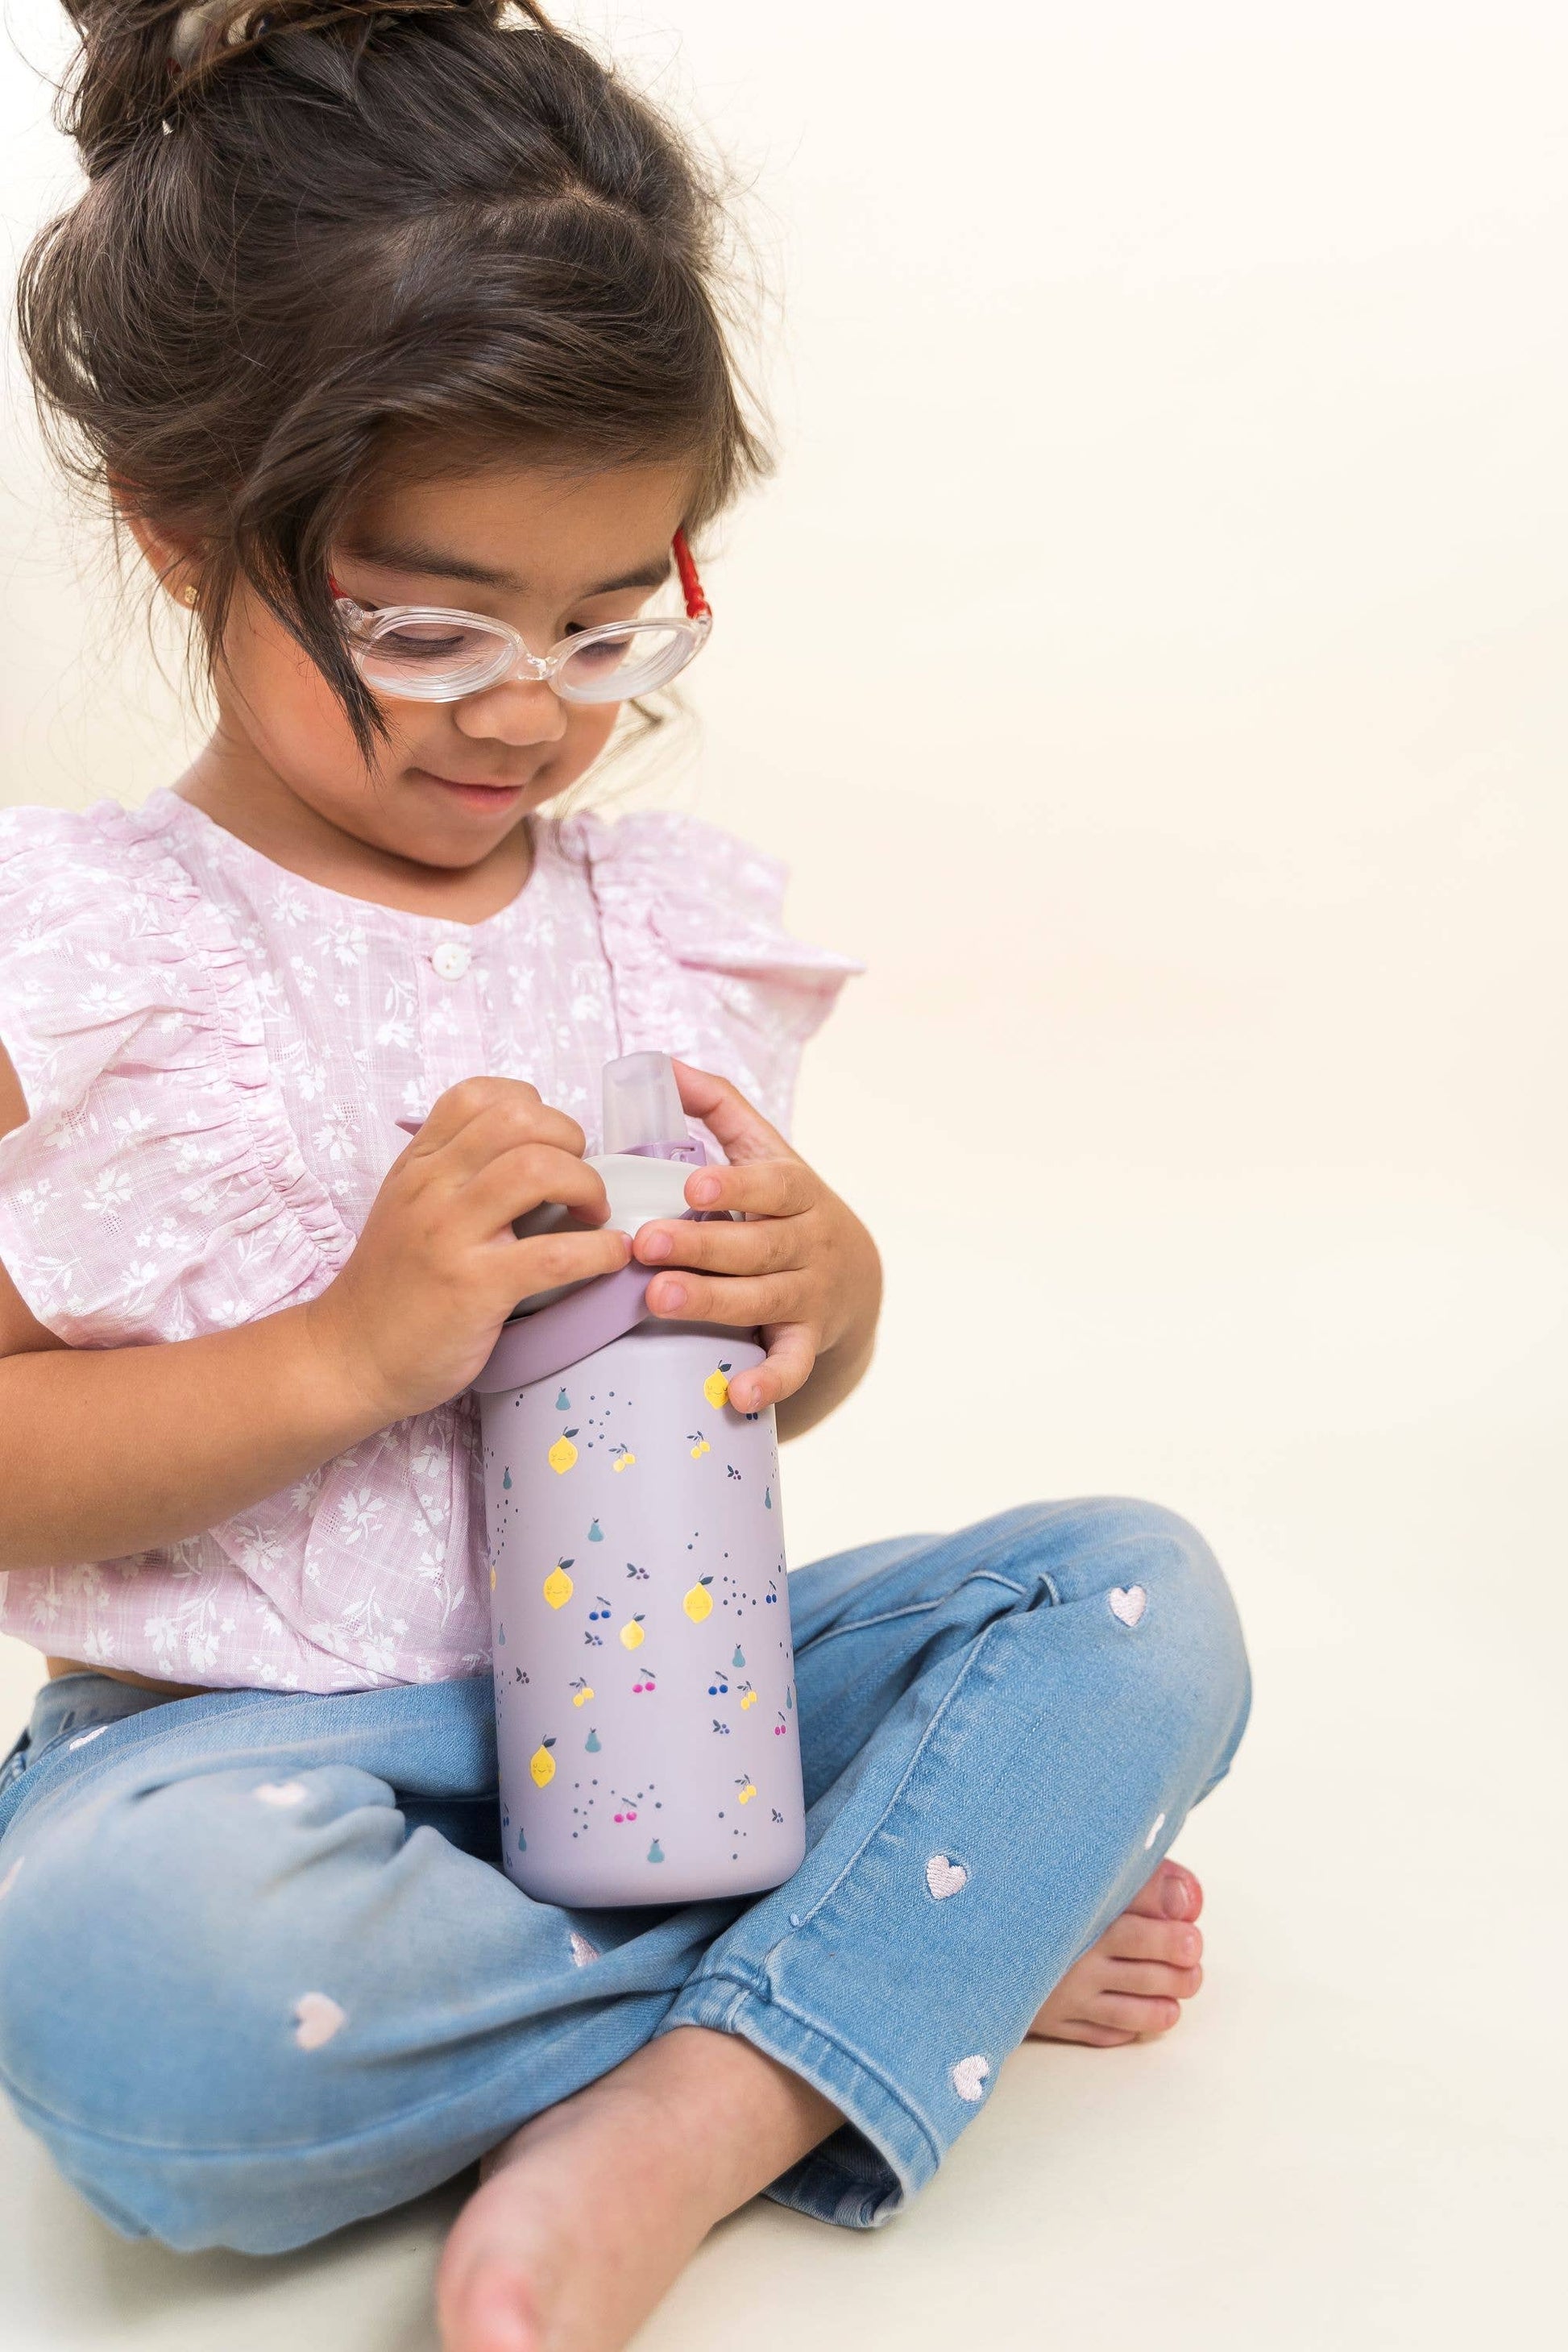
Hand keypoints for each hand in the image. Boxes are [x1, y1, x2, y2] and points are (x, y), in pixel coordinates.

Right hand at [306, 1078, 630, 1424]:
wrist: (349, 1357)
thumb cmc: (391, 1287)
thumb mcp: (406, 1208)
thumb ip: (455, 1175)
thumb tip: (534, 1155)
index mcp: (418, 1164)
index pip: (480, 1095)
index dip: (533, 1108)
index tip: (550, 1145)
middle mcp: (431, 1188)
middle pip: (518, 1121)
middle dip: (570, 1141)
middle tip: (580, 1182)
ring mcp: (450, 1236)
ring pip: (537, 1170)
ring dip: (587, 1185)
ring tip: (593, 1214)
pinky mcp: (474, 1287)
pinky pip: (554, 1254)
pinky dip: (599, 1251)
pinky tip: (610, 1255)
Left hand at [630, 1061, 881, 1414]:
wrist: (856, 1276)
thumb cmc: (787, 1207)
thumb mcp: (767, 1151)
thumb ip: (718, 1107)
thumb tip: (661, 1064)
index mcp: (796, 1191)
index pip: (773, 1185)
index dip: (737, 1184)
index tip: (692, 1184)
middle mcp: (807, 1243)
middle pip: (758, 1245)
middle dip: (702, 1245)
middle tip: (645, 1243)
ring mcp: (809, 1295)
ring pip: (763, 1300)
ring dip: (712, 1302)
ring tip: (657, 1299)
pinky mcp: (806, 1342)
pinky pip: (791, 1365)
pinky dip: (769, 1382)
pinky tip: (737, 1394)